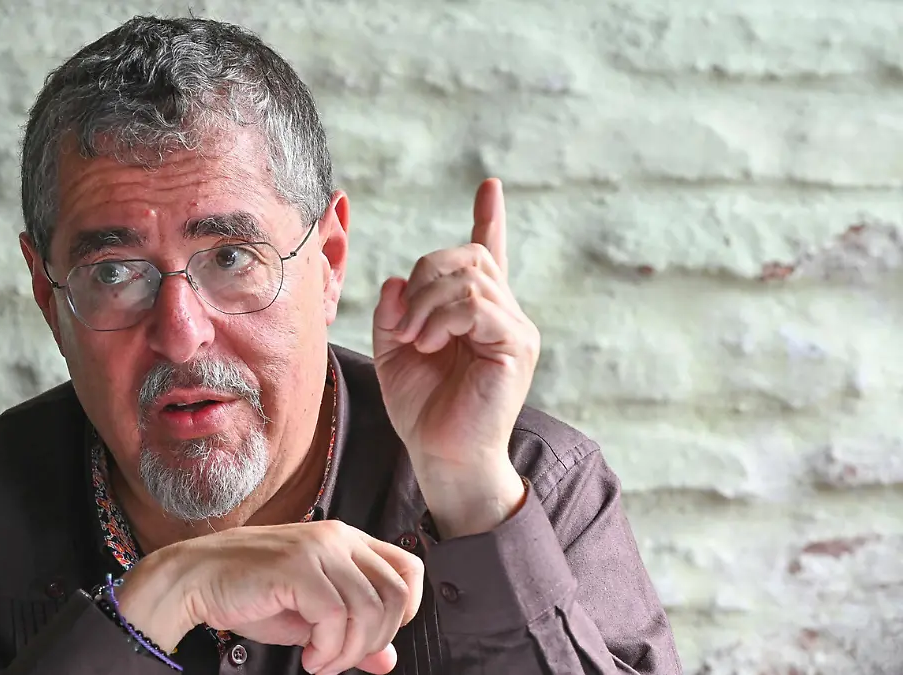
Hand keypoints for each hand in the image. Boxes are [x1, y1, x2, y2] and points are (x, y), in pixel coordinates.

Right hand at [115, 520, 424, 674]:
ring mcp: (318, 549)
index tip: (376, 637)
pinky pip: (335, 617)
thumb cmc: (247, 592)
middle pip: (396, 594)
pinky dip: (328, 650)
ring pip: (369, 609)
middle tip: (342, 659)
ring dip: (349, 651)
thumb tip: (386, 659)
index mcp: (345, 540)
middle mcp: (337, 538)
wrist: (194, 579)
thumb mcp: (310, 616)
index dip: (406, 611)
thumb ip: (352, 631)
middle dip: (375, 641)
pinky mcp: (297, 566)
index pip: (408, 570)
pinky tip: (309, 657)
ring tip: (322, 661)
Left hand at [371, 178, 538, 537]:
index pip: (488, 253)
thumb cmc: (422, 408)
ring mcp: (514, 326)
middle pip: (466, 256)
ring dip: (426, 302)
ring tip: (415, 339)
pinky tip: (429, 343)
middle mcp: (503, 312)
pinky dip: (441, 317)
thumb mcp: (393, 350)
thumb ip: (394, 311)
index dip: (490, 218)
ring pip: (469, 276)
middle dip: (423, 277)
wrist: (441, 455)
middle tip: (404, 322)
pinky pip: (476, 303)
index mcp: (476, 312)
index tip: (490, 185)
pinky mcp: (516, 344)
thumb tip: (399, 280)